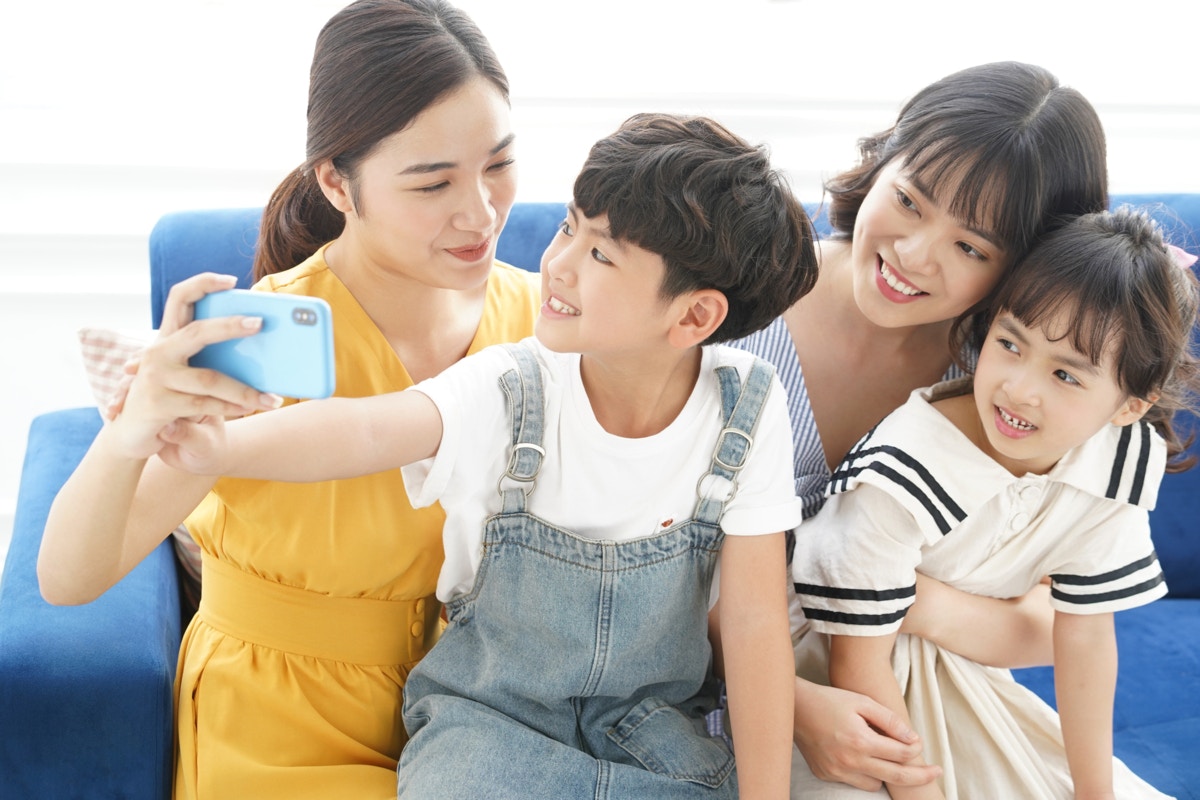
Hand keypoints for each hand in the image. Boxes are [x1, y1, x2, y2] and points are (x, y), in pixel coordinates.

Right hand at [106, 273, 281, 458]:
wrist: (133, 435)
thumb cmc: (172, 400)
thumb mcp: (190, 377)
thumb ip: (211, 361)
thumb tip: (260, 351)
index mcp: (167, 338)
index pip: (180, 297)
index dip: (203, 283)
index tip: (231, 280)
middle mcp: (158, 352)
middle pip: (197, 332)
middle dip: (230, 326)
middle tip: (260, 323)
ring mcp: (155, 377)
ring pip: (210, 379)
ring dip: (245, 391)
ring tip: (271, 399)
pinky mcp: (157, 404)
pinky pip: (204, 405)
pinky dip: (230, 408)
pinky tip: (248, 410)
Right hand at [793, 678, 940, 790]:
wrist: (794, 707)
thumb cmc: (830, 699)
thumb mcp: (861, 700)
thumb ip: (889, 720)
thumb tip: (913, 738)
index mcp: (860, 740)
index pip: (900, 754)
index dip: (916, 750)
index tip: (924, 747)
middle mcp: (849, 761)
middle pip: (896, 777)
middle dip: (920, 776)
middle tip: (937, 773)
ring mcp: (837, 771)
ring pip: (875, 783)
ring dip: (885, 772)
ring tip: (885, 756)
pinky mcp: (826, 774)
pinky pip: (855, 781)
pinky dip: (864, 772)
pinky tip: (861, 756)